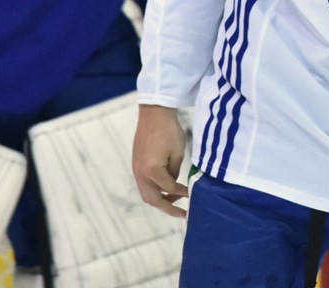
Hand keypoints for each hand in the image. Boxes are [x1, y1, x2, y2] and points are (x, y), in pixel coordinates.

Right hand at [131, 103, 188, 217]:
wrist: (154, 113)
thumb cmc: (169, 131)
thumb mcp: (178, 152)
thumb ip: (176, 173)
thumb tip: (174, 185)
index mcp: (152, 171)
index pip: (169, 189)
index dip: (182, 193)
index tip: (192, 194)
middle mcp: (141, 173)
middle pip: (153, 199)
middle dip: (168, 207)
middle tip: (182, 213)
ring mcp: (136, 169)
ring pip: (146, 194)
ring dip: (159, 200)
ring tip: (175, 201)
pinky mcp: (136, 164)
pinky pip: (143, 184)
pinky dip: (154, 190)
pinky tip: (165, 188)